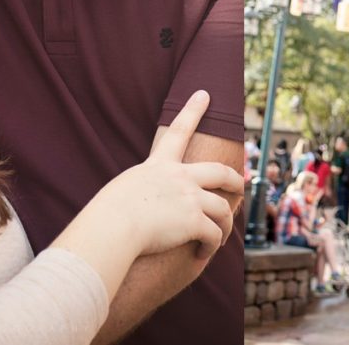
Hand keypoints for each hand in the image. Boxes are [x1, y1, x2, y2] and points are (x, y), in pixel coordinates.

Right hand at [91, 91, 243, 258]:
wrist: (113, 226)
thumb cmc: (107, 213)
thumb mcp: (124, 190)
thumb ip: (140, 191)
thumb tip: (140, 205)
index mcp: (159, 165)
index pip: (179, 130)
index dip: (193, 110)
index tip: (204, 94)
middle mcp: (180, 177)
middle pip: (219, 171)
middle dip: (235, 178)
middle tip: (241, 183)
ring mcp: (191, 198)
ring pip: (222, 209)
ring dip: (224, 226)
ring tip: (219, 239)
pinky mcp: (195, 221)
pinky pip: (214, 235)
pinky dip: (211, 247)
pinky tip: (202, 254)